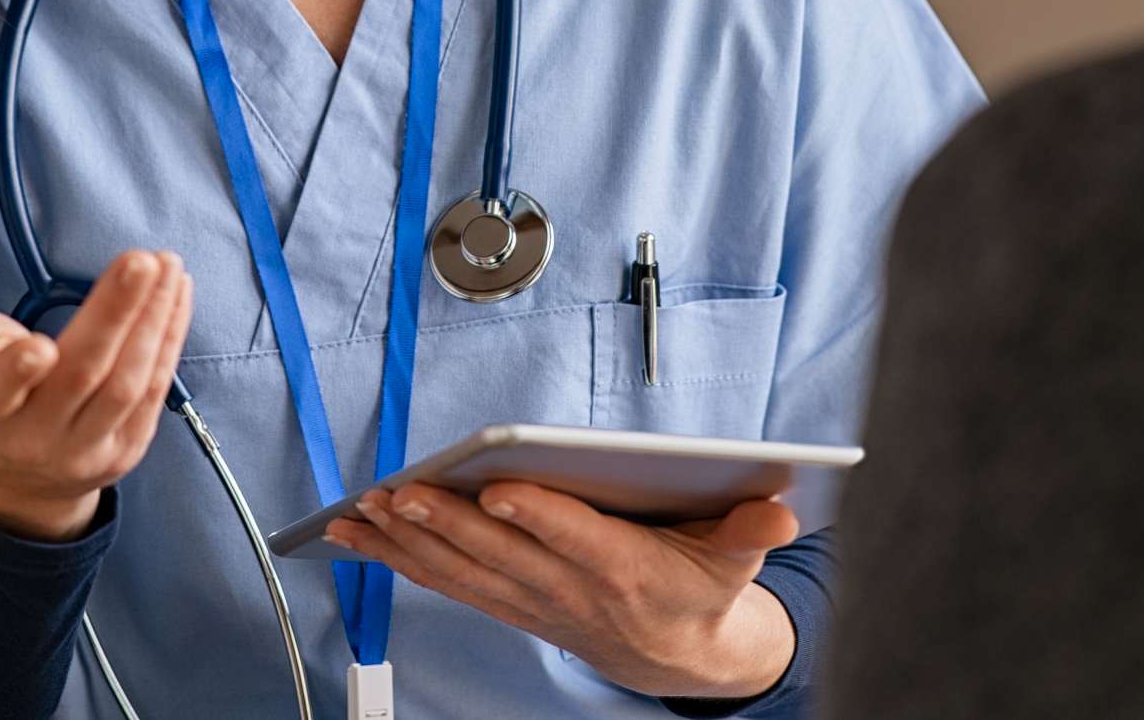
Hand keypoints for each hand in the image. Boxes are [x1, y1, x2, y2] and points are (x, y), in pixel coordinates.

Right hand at [0, 249, 193, 541]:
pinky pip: (155, 390)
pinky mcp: (126, 448)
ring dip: (153, 320)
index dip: (15, 372)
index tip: (40, 345)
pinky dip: (169, 338)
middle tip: (140, 262)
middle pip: (81, 375)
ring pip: (126, 383)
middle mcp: (34, 439)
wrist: (15, 477)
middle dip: (114, 314)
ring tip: (167, 267)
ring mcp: (85, 449)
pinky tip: (176, 296)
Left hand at [324, 482, 798, 700]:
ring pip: (463, 570)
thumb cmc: (700, 589)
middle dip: (447, 523)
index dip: (538, 515)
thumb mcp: (737, 559)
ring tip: (364, 512)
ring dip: (409, 542)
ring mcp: (533, 600)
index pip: (575, 538)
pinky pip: (448, 582)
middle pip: (502, 553)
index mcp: (624, 568)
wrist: (678, 655)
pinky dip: (401, 559)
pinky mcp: (509, 602)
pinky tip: (363, 536)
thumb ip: (751, 530)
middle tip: (402, 491)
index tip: (500, 488)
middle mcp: (569, 588)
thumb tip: (781, 510)